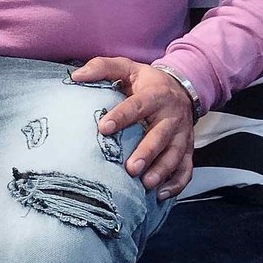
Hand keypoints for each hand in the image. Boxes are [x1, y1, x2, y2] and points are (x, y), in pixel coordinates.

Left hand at [69, 56, 193, 200]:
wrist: (182, 87)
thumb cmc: (146, 82)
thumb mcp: (127, 67)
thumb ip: (102, 67)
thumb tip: (75, 76)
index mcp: (155, 95)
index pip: (137, 106)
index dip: (121, 117)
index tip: (103, 128)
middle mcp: (171, 116)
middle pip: (160, 136)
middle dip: (146, 153)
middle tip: (130, 168)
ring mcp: (182, 134)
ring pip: (175, 155)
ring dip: (161, 171)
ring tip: (145, 184)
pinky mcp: (187, 148)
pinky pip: (186, 168)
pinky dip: (176, 183)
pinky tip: (159, 195)